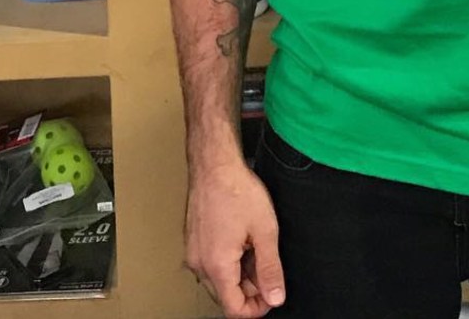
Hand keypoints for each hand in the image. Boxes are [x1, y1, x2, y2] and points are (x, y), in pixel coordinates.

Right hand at [184, 159, 285, 317]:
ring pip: (218, 280)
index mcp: (217, 266)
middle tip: (268, 268)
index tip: (271, 295)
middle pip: (225, 296)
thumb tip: (275, 296)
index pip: (234, 309)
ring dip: (239, 275)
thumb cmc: (236, 190)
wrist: (214, 165)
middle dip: (249, 290)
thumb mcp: (265, 230)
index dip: (256, 308)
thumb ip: (271, 268)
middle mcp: (200, 264)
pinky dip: (228, 261)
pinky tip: (242, 241)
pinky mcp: (193, 242)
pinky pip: (211, 263)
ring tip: (256, 248)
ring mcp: (193, 252)